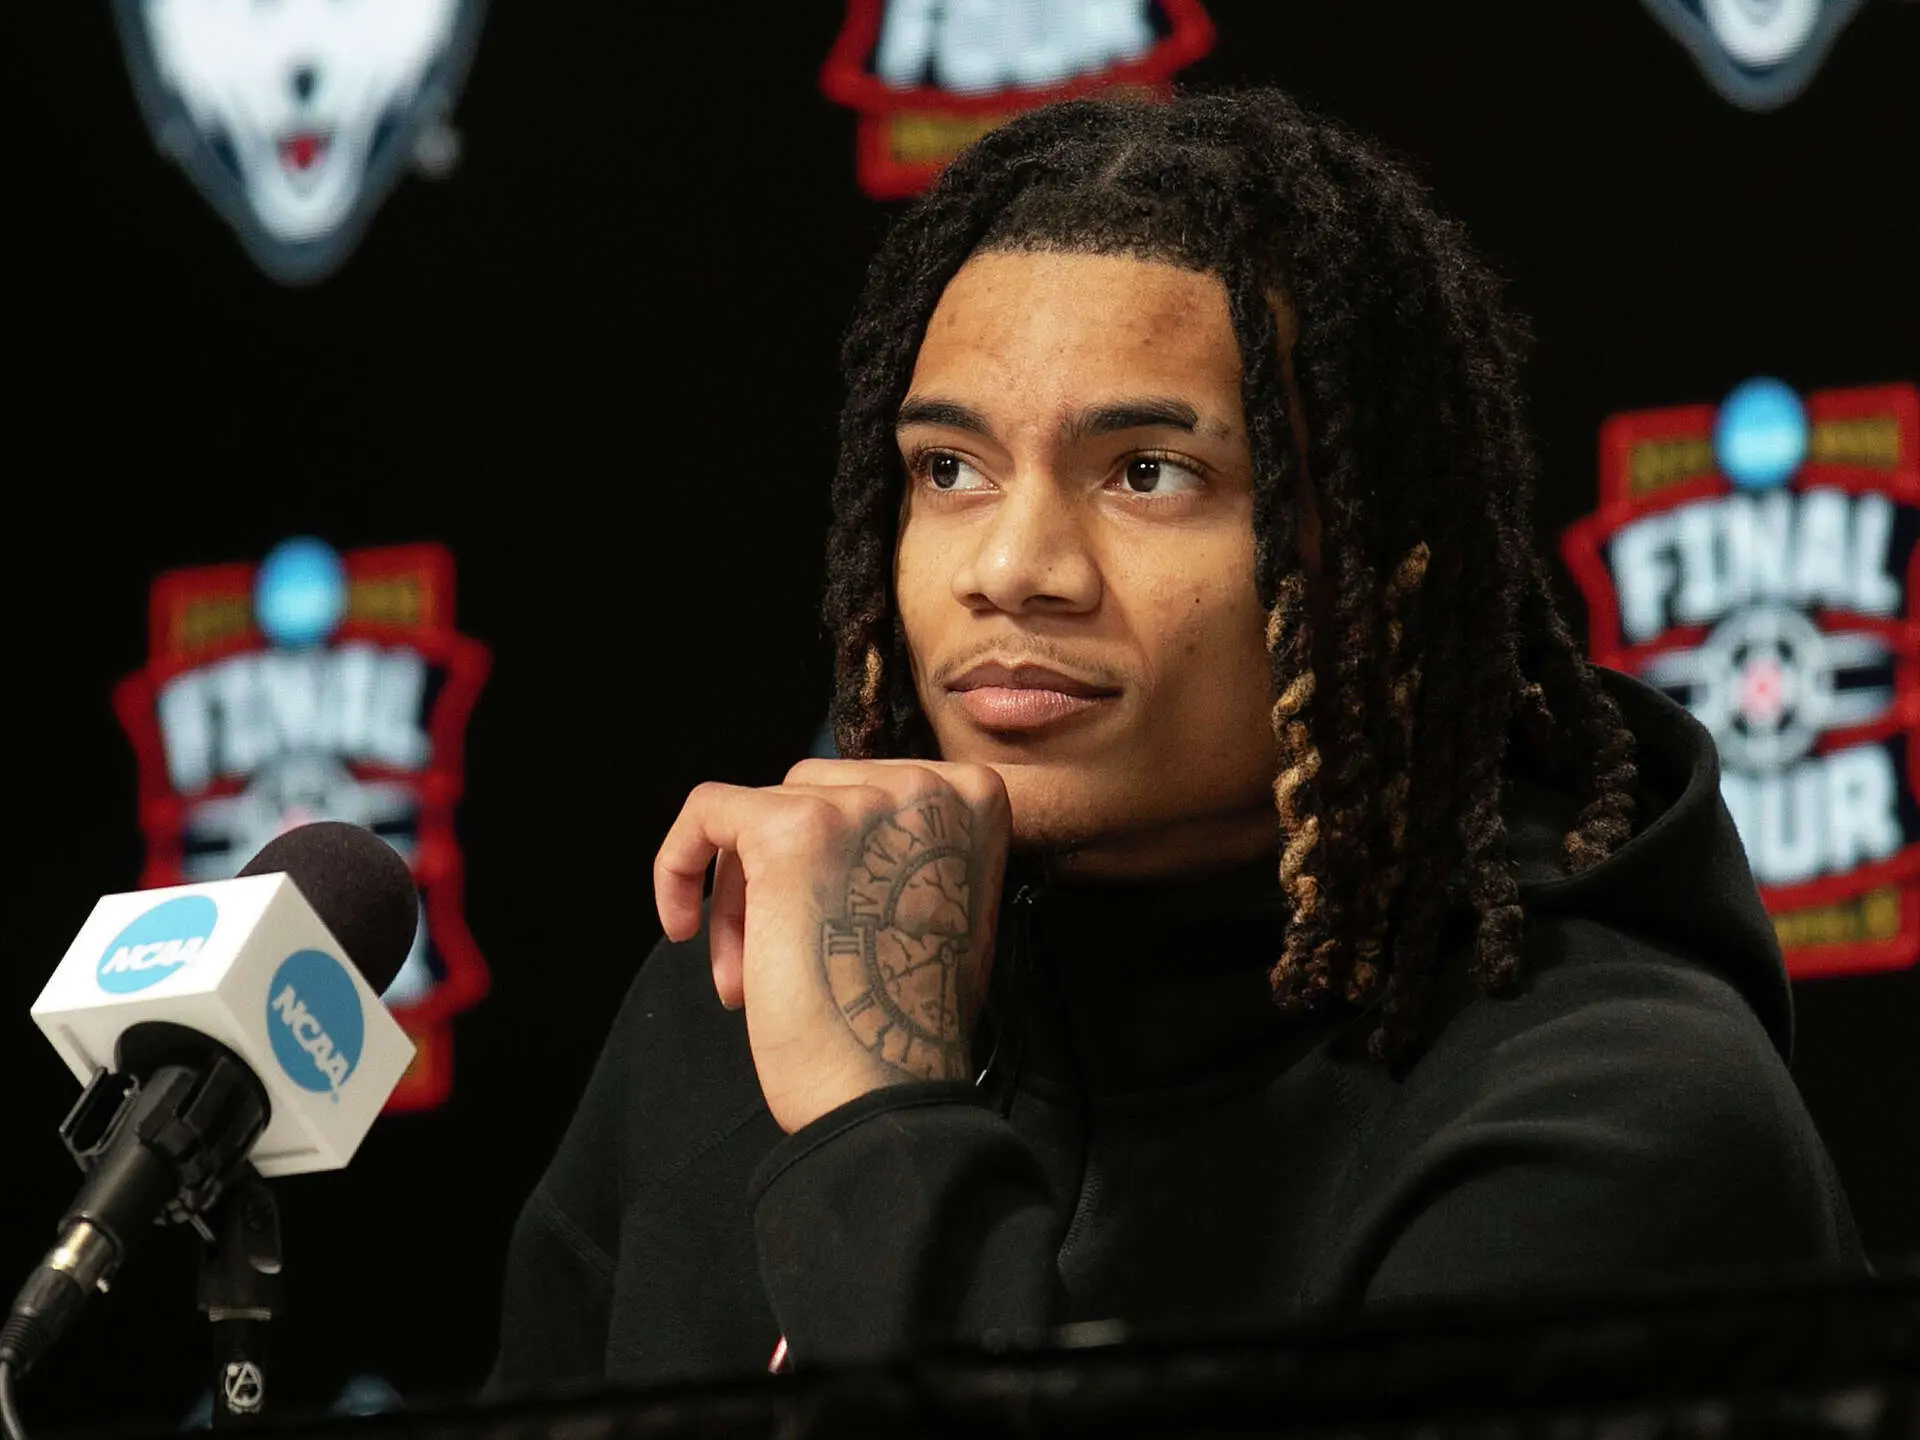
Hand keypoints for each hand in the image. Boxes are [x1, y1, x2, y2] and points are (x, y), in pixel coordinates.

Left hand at [653, 759, 1010, 1132]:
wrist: (889, 1092)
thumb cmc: (905, 1024)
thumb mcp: (932, 908)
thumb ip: (897, 850)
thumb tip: (825, 832)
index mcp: (971, 799)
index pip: (865, 793)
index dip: (830, 858)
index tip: (821, 923)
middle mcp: (926, 786)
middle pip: (810, 794)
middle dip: (775, 878)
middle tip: (768, 965)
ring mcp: (860, 802)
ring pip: (758, 810)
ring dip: (739, 895)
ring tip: (744, 979)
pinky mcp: (791, 828)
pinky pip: (707, 810)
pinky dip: (679, 864)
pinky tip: (683, 927)